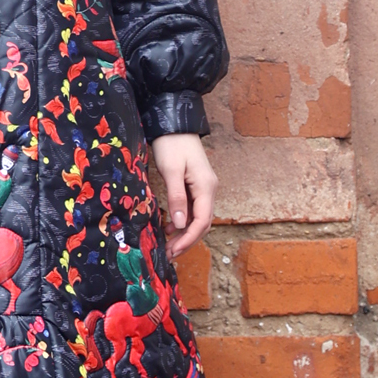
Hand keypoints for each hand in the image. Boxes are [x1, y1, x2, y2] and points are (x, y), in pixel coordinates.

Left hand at [151, 133, 216, 257]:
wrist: (175, 123)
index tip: (174, 250)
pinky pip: (191, 209)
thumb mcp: (171, 171)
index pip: (202, 222)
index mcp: (206, 187)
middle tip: (169, 254)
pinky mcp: (194, 185)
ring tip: (167, 245)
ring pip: (197, 218)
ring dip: (184, 234)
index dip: (189, 239)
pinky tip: (169, 227)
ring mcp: (203, 188)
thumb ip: (176, 197)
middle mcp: (209, 190)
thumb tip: (181, 224)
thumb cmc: (172, 144)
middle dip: (187, 241)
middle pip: (202, 223)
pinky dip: (182, 221)